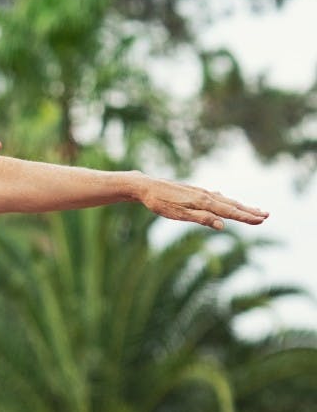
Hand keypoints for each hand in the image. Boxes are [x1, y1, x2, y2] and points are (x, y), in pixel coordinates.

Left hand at [138, 175, 267, 229]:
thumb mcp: (179, 214)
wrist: (145, 186)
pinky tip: (227, 201)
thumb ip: (201, 219)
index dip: (246, 216)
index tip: (262, 220)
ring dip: (240, 205)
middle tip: (267, 215)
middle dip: (249, 211)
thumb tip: (223, 225)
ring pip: (224, 200)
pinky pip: (215, 197)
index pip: (230, 211)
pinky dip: (226, 201)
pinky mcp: (193, 191)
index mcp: (203, 202)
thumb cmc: (160, 203)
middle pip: (231, 205)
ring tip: (254, 209)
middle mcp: (205, 195)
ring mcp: (200, 192)